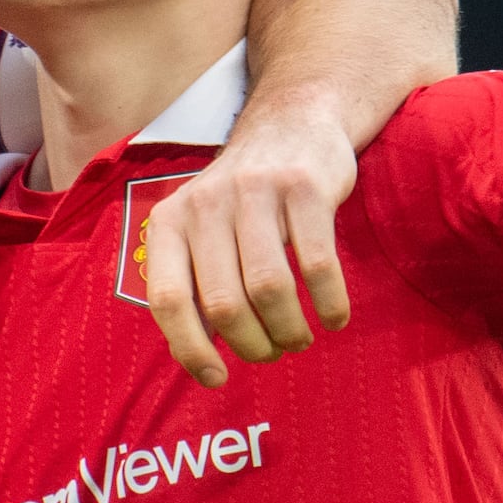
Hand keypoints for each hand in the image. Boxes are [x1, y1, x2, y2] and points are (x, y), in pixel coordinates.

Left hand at [140, 103, 360, 386]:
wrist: (293, 123)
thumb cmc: (245, 197)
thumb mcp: (202, 228)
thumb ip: (193, 280)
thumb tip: (198, 355)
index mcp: (171, 221)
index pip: (168, 299)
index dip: (191, 349)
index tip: (217, 379)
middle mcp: (206, 204)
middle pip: (223, 303)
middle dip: (252, 344)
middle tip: (271, 352)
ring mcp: (256, 192)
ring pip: (268, 288)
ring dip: (288, 330)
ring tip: (298, 339)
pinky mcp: (305, 188)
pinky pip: (317, 265)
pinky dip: (329, 304)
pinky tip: (334, 318)